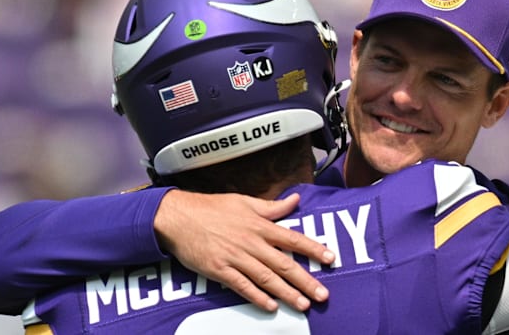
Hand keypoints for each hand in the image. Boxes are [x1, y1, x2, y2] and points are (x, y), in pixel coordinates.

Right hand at [153, 189, 334, 311]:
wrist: (178, 217)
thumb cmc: (211, 207)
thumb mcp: (244, 201)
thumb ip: (272, 207)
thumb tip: (295, 200)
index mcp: (259, 225)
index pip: (292, 238)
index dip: (313, 248)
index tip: (330, 258)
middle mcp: (251, 242)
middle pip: (283, 264)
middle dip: (306, 280)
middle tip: (323, 294)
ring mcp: (235, 257)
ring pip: (266, 278)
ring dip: (286, 293)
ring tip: (303, 304)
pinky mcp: (220, 270)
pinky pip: (242, 286)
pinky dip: (257, 297)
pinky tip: (271, 307)